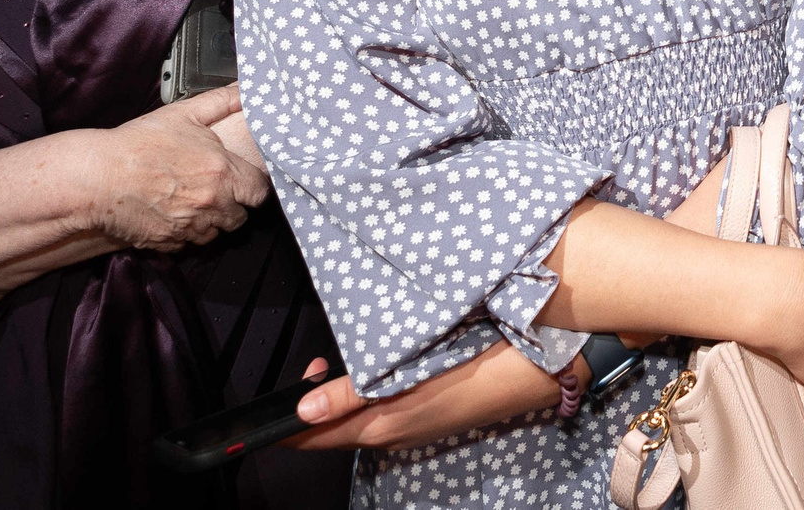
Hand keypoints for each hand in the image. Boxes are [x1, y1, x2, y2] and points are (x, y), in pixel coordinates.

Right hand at [74, 85, 267, 251]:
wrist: (97, 177)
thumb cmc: (137, 145)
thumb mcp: (183, 114)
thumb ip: (220, 102)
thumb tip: (244, 91)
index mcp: (222, 172)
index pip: (259, 192)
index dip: (253, 187)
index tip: (242, 181)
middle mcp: (211, 203)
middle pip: (240, 217)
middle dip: (233, 206)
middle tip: (215, 192)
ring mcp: (190, 226)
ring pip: (215, 233)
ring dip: (209, 221)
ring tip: (191, 202)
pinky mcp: (168, 242)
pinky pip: (188, 244)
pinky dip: (185, 233)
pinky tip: (173, 214)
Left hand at [283, 348, 560, 451]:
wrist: (542, 367)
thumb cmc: (478, 364)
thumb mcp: (414, 374)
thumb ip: (355, 392)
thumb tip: (304, 409)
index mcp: (383, 427)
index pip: (313, 440)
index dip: (281, 428)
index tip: (262, 409)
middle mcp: (393, 435)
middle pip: (332, 432)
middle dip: (309, 406)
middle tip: (313, 364)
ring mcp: (413, 428)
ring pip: (357, 422)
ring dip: (337, 400)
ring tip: (334, 363)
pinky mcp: (430, 417)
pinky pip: (381, 414)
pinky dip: (364, 397)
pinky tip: (375, 370)